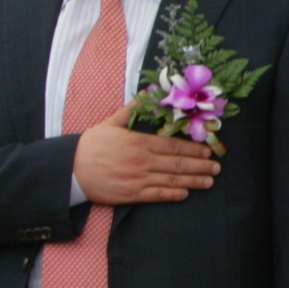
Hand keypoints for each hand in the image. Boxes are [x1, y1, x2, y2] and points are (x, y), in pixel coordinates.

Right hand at [73, 120, 219, 207]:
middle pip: (177, 164)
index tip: (208, 151)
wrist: (71, 169)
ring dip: (193, 181)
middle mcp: (142, 160)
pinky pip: (157, 195)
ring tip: (209, 181)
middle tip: (217, 167)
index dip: (193, 149)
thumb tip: (148, 92)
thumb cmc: (92, 145)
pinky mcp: (131, 194)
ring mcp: (138, 178)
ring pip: (172, 180)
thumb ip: (133, 109)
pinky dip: (173, 194)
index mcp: (139, 142)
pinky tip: (185, 194)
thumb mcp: (111, 123)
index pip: (173, 146)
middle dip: (200, 165)